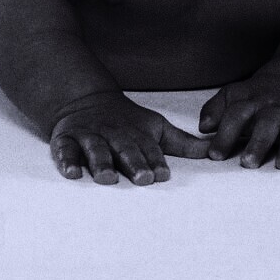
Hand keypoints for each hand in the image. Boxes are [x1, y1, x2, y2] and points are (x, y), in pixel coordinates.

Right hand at [49, 92, 209, 184]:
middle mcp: (115, 134)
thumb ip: (183, 143)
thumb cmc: (127, 121)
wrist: (85, 100)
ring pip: (96, 149)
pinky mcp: (66, 140)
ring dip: (102, 163)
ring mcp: (90, 136)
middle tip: (142, 178)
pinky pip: (65, 150)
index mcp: (137, 133)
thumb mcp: (156, 128)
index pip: (149, 148)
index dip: (156, 161)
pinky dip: (67, 161)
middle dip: (134, 163)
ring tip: (108, 179)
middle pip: (125, 149)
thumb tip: (214, 151)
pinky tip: (72, 174)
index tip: (163, 175)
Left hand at [198, 81, 279, 169]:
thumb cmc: (254, 99)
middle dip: (258, 143)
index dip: (225, 134)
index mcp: (251, 100)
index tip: (215, 155)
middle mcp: (273, 108)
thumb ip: (215, 109)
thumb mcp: (233, 96)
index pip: (237, 114)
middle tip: (248, 163)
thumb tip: (204, 127)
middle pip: (267, 123)